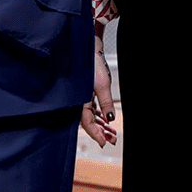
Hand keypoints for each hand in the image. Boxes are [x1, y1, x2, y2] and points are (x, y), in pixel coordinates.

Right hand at [80, 32, 116, 146]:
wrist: (88, 49)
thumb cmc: (92, 65)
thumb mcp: (102, 84)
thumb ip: (106, 103)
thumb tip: (110, 119)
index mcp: (80, 100)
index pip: (87, 122)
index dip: (95, 134)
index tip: (104, 143)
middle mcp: (79, 100)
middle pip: (89, 121)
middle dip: (100, 132)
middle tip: (112, 140)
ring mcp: (82, 97)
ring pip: (91, 116)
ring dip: (101, 125)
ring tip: (112, 133)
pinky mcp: (86, 93)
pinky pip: (91, 108)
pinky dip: (99, 115)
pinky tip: (106, 120)